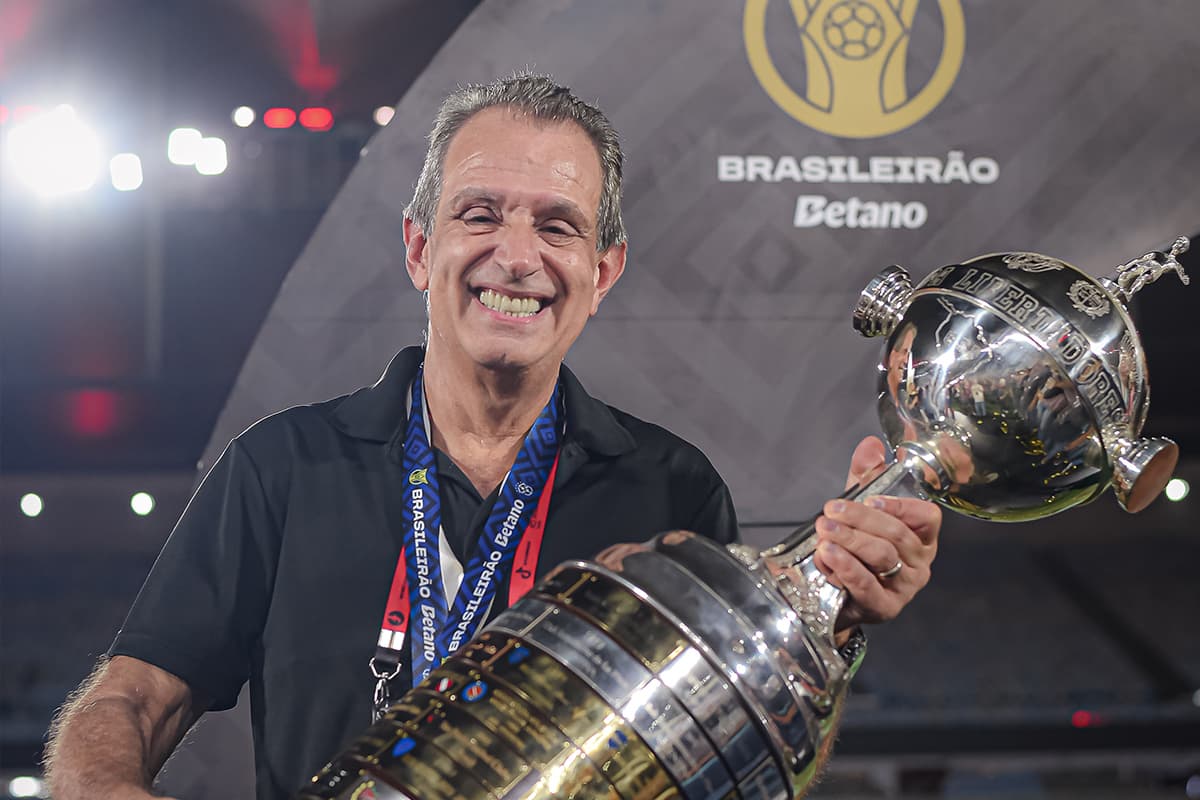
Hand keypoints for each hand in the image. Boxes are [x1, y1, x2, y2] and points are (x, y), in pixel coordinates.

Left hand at [812, 436, 940, 631]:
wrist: (835, 596)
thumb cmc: (855, 549)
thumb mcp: (859, 509)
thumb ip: (865, 477)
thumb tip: (871, 445)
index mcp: (921, 537)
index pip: (927, 517)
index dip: (902, 506)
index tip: (872, 498)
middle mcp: (919, 563)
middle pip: (897, 535)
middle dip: (861, 519)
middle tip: (832, 510)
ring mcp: (904, 588)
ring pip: (882, 557)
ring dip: (851, 540)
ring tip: (825, 530)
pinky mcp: (883, 607)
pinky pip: (866, 585)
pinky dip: (845, 568)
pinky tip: (827, 554)